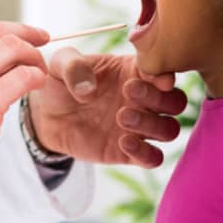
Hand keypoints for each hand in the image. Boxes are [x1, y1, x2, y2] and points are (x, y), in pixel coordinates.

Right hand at [0, 15, 49, 222]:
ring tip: (37, 70)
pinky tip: (36, 85)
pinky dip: (36, 76)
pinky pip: (23, 75)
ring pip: (11, 46)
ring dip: (32, 55)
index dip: (1, 25)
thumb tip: (0, 44)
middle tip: (40, 45)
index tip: (21, 34)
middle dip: (23, 34)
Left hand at [28, 48, 187, 167]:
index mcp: (134, 71)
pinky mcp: (129, 152)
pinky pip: (153, 158)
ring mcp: (139, 127)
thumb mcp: (60, 64)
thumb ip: (73, 66)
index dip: (164, 73)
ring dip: (152, 124)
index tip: (154, 76)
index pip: (163, 71)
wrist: (46, 116)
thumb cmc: (60, 83)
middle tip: (128, 91)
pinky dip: (146, 153)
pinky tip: (123, 142)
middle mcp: (144, 99)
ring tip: (121, 117)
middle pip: (176, 101)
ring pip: (169, 129)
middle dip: (159, 97)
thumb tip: (89, 90)